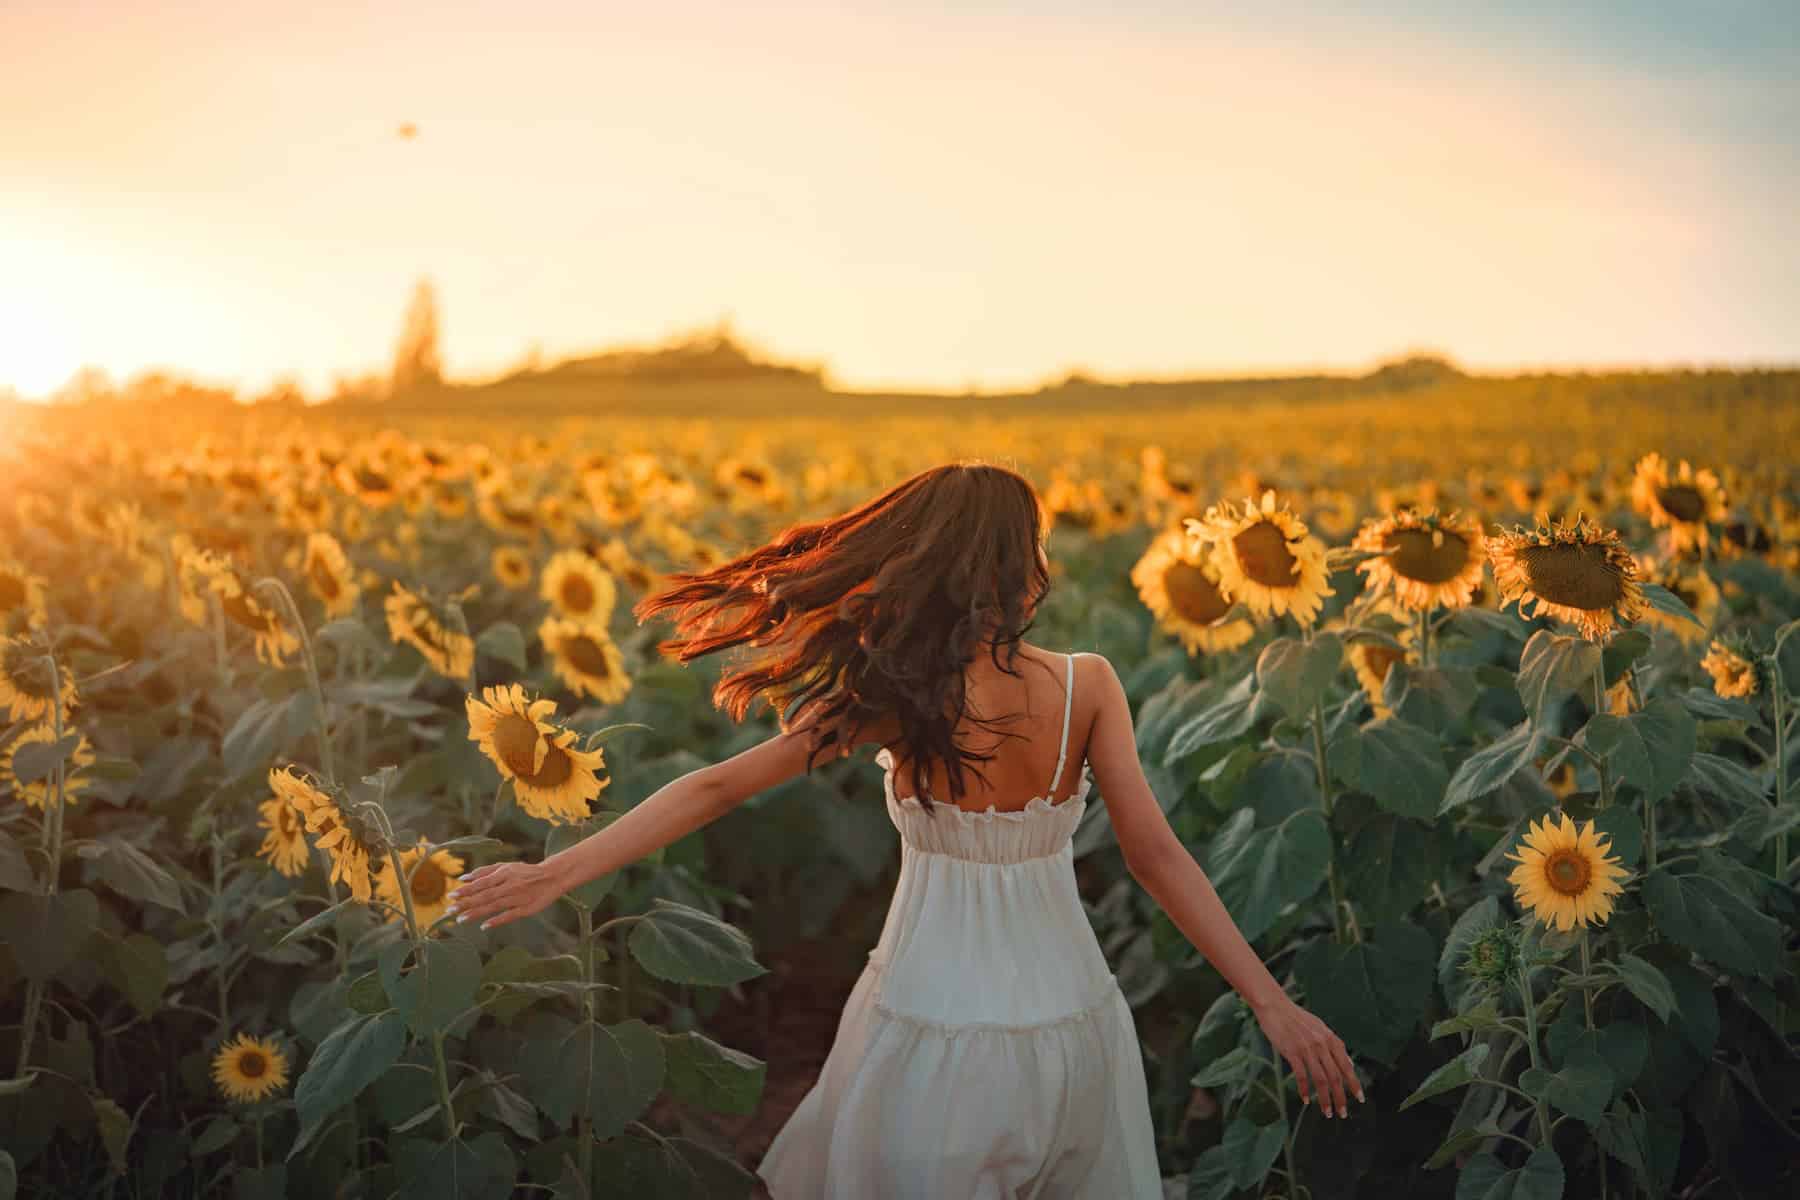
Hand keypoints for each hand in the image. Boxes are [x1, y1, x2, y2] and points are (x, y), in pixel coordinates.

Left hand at [445, 859, 564, 930]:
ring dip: (476, 913)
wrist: (552, 877)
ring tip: (460, 919)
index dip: (466, 890)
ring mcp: (518, 898)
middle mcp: (509, 885)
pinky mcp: (526, 909)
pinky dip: (497, 921)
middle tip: (449, 911)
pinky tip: (484, 926)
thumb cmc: (525, 872)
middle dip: (466, 903)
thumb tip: (463, 878)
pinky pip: (509, 916)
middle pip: (484, 896)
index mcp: (504, 873)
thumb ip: (485, 872)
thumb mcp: (506, 867)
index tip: (451, 896)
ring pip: (494, 906)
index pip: (481, 883)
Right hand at [1251, 996, 1362, 1118]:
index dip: (1354, 1084)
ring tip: (1327, 1112)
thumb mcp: (1320, 1027)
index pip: (1346, 1066)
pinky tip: (1306, 1100)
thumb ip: (1334, 1045)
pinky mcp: (1292, 1051)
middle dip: (1341, 1097)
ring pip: (1321, 1079)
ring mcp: (1307, 1048)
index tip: (1359, 1098)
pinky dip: (1304, 1090)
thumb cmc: (1296, 1017)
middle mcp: (1322, 1044)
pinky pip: (1301, 1076)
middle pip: (1335, 1076)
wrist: (1274, 1005)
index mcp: (1330, 1038)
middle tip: (1343, 1113)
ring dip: (1325, 1099)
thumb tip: (1350, 1063)